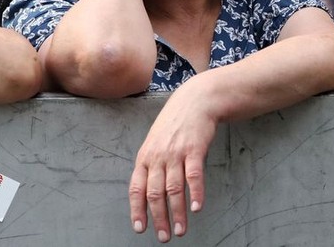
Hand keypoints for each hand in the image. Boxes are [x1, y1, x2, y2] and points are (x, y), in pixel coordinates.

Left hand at [129, 90, 217, 242]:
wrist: (195, 100)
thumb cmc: (174, 124)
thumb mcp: (155, 142)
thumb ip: (151, 165)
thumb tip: (146, 192)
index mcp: (145, 156)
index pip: (136, 188)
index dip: (137, 210)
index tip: (140, 229)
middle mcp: (158, 156)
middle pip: (155, 194)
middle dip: (158, 218)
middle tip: (164, 237)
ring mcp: (176, 153)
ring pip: (174, 189)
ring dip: (177, 213)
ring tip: (180, 230)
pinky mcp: (194, 149)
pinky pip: (194, 175)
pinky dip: (195, 193)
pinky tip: (196, 207)